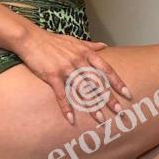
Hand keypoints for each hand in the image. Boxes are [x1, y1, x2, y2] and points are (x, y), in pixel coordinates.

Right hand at [16, 27, 131, 124]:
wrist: (31, 38)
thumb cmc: (53, 40)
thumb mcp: (74, 41)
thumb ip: (90, 46)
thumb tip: (104, 46)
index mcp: (86, 54)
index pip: (106, 69)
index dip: (117, 82)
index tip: (127, 94)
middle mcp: (78, 62)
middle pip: (97, 83)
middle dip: (109, 98)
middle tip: (119, 111)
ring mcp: (66, 69)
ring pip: (82, 90)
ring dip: (92, 106)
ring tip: (101, 120)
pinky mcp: (52, 76)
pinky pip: (62, 95)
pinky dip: (67, 108)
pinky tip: (71, 119)